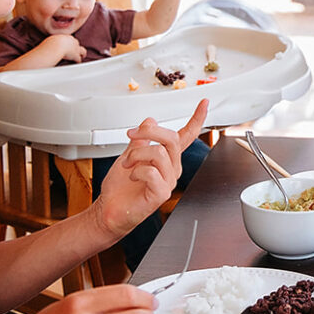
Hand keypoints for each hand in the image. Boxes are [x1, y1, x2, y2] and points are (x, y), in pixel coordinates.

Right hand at [47, 34, 85, 63]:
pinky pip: (79, 59)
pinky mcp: (75, 55)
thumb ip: (52, 42)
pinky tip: (77, 63)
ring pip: (82, 51)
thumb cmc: (51, 44)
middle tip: (76, 50)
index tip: (69, 45)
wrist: (56, 46)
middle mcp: (73, 42)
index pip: (70, 39)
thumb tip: (47, 45)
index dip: (70, 43)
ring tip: (82, 56)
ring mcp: (75, 49)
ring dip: (82, 54)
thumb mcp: (51, 40)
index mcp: (67, 37)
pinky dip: (78, 61)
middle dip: (76, 47)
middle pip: (77, 43)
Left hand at [94, 99, 208, 236]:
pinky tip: (132, 176)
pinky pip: (152, 172)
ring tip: (127, 164)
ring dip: (136, 155)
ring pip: (159, 153)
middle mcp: (172, 169)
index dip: (197, 118)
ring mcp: (168, 182)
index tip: (204, 103)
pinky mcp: (161, 194)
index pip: (187, 136)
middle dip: (149, 132)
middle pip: (172, 139)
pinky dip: (136, 171)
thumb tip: (150, 121)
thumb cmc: (120, 188)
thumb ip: (141, 140)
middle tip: (132, 134)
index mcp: (168, 158)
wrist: (109, 210)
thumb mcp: (129, 155)